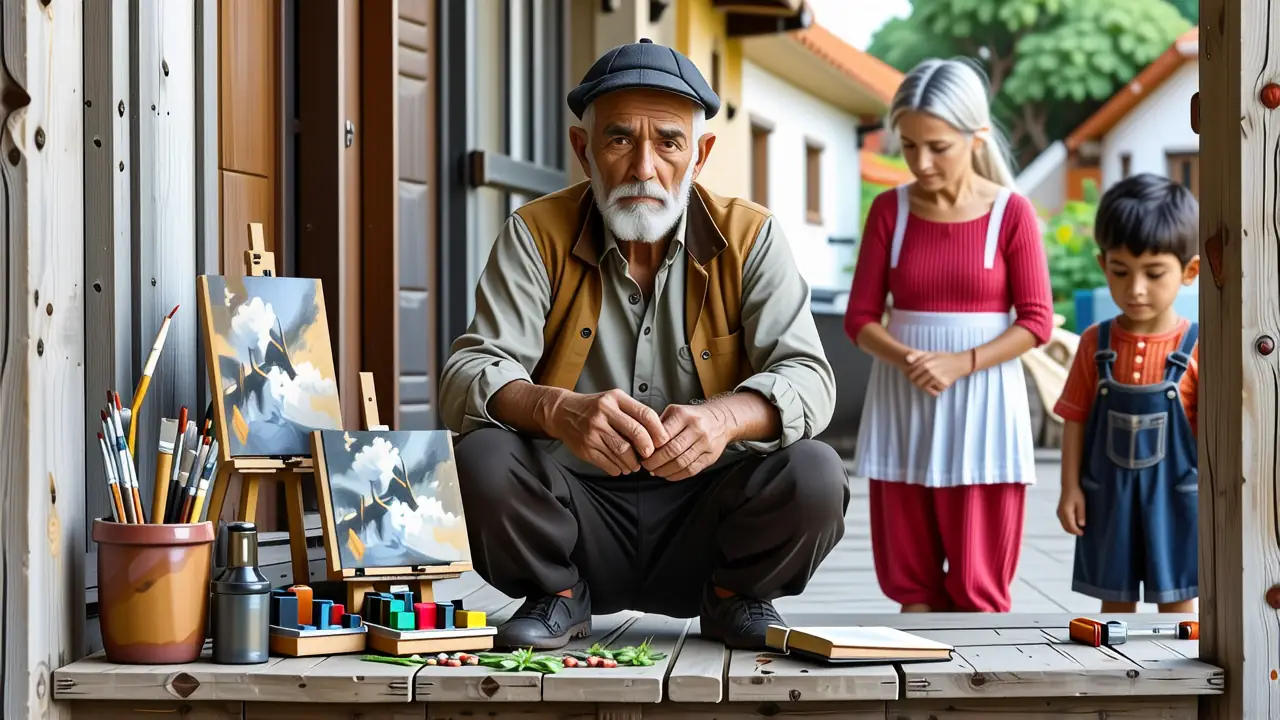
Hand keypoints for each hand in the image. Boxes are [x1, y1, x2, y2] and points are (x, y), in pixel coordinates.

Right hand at [547, 389, 669, 475]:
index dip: (658, 430)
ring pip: (623, 451)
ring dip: (633, 463)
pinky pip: (608, 463)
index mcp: (615, 399)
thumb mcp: (613, 400)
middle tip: (649, 455)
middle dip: (647, 449)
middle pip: (635, 433)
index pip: (645, 414)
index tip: (662, 441)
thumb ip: (633, 413)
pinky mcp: (585, 447)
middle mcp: (603, 413)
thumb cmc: (594, 408)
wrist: (562, 413)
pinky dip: (619, 468)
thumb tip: (657, 436)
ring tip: (635, 465)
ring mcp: (593, 431)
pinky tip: (620, 467)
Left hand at [642, 403, 732, 480]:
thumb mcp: (675, 411)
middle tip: (645, 465)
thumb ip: (659, 424)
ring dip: (664, 471)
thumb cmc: (692, 416)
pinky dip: (676, 476)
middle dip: (655, 461)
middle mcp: (696, 429)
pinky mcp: (710, 457)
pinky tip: (667, 474)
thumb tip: (641, 440)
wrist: (721, 420)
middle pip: (672, 451)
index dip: (650, 447)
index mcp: (684, 415)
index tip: (641, 453)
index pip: (663, 434)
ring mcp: (705, 444)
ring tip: (655, 471)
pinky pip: (691, 470)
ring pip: (681, 463)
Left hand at [903, 351, 972, 396]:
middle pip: (916, 383)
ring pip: (924, 387)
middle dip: (916, 382)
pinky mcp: (943, 384)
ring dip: (925, 385)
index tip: (912, 375)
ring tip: (929, 380)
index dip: (910, 376)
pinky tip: (937, 382)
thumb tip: (906, 360)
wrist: (960, 363)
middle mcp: (930, 372)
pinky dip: (934, 388)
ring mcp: (937, 379)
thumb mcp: (930, 354)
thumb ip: (917, 355)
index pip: (911, 375)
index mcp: (925, 364)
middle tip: (920, 379)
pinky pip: (934, 390)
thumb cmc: (943, 358)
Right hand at [1057, 485, 1086, 535]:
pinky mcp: (1059, 510)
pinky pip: (1062, 521)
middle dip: (1073, 531)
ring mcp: (1059, 512)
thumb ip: (1081, 515)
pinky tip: (1073, 523)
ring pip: (1063, 524)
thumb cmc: (1076, 493)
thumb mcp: (1081, 504)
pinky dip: (1067, 524)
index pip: (1071, 526)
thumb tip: (1081, 525)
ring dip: (1070, 528)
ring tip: (1078, 528)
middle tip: (1081, 532)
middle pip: (1066, 527)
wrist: (1069, 485)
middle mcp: (1061, 513)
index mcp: (1066, 512)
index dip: (1077, 531)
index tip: (1083, 533)